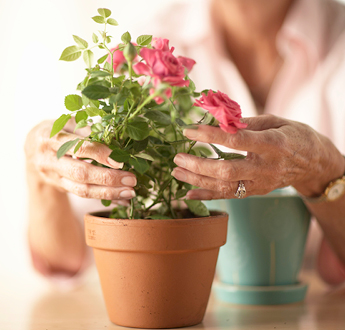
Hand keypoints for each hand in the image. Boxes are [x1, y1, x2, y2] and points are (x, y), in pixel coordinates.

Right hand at [25, 120, 135, 200]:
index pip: (77, 148)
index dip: (99, 154)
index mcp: (49, 138)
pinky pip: (84, 195)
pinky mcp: (61, 188)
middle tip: (131, 179)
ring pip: (82, 190)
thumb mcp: (67, 122)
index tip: (119, 161)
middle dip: (108, 178)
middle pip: (80, 173)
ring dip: (109, 193)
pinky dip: (105, 198)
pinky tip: (122, 199)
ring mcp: (54, 177)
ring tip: (130, 192)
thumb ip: (86, 129)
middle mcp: (49, 160)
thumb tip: (114, 137)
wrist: (33, 150)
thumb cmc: (56, 130)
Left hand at [172, 114, 344, 199]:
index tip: (188, 130)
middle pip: (226, 171)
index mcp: (273, 144)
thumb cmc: (293, 135)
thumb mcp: (275, 121)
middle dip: (198, 165)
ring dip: (197, 180)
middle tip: (178, 157)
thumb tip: (216, 120)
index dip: (210, 135)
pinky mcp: (256, 192)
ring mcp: (260, 184)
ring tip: (176, 172)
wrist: (313, 163)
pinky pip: (229, 196)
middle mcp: (265, 167)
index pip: (236, 140)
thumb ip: (246, 122)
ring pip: (224, 187)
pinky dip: (207, 196)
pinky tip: (189, 194)